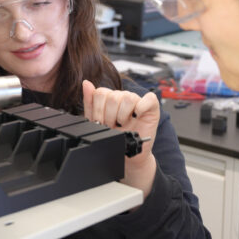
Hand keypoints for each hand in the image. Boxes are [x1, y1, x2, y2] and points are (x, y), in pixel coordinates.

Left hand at [82, 80, 158, 196]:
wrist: (130, 154)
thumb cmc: (116, 138)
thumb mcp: (98, 122)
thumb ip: (90, 102)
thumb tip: (86, 83)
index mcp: (110, 98)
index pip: (100, 92)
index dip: (98, 110)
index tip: (100, 123)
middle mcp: (123, 97)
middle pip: (112, 97)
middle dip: (109, 116)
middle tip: (113, 126)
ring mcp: (138, 100)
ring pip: (127, 97)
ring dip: (123, 115)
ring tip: (123, 124)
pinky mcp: (152, 106)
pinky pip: (148, 99)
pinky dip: (141, 108)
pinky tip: (136, 117)